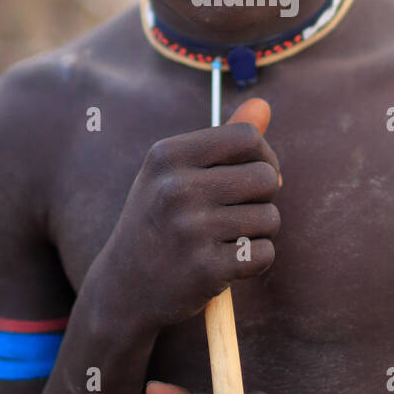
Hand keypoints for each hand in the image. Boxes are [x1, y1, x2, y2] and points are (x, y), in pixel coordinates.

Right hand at [99, 99, 281, 334]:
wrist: (123, 288)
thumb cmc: (159, 221)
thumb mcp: (175, 174)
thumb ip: (223, 140)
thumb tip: (264, 104)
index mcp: (168, 156)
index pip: (247, 137)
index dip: (264, 156)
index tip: (254, 176)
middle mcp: (176, 188)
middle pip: (266, 176)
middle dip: (264, 197)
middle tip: (237, 213)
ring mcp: (190, 230)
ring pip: (270, 218)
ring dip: (258, 232)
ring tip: (225, 239)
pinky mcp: (206, 269)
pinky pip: (264, 253)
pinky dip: (254, 260)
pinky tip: (225, 263)